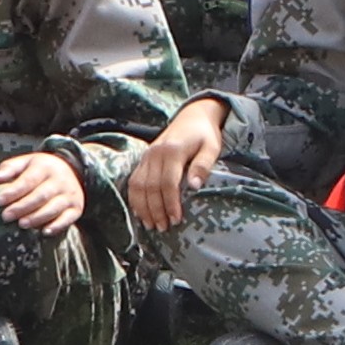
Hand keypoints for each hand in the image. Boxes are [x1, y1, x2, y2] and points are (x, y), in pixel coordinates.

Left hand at [0, 148, 88, 237]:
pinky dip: (57, 226)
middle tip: (6, 216)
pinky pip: (68, 218)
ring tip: (22, 224)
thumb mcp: (26, 162)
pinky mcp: (76, 208)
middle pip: (40, 195)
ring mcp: (69, 195)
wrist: (73, 171)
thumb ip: (9, 168)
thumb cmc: (40, 170)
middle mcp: (59, 180)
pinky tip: (44, 232)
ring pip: (53, 208)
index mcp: (44, 167)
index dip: (13, 191)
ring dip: (37, 217)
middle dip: (22, 207)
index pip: (28, 180)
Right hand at [129, 97, 226, 227]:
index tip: (176, 220)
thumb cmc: (205, 135)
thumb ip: (203, 166)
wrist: (193, 116)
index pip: (168, 182)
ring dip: (143, 207)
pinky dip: (135, 198)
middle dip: (156, 210)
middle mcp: (155, 153)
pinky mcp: (143, 159)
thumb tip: (194, 186)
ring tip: (151, 225)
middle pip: (150, 187)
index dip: (170, 203)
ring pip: (138, 186)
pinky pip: (133, 181)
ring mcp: (146, 156)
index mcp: (173, 151)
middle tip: (163, 228)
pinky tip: (140, 212)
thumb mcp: (211, 148)